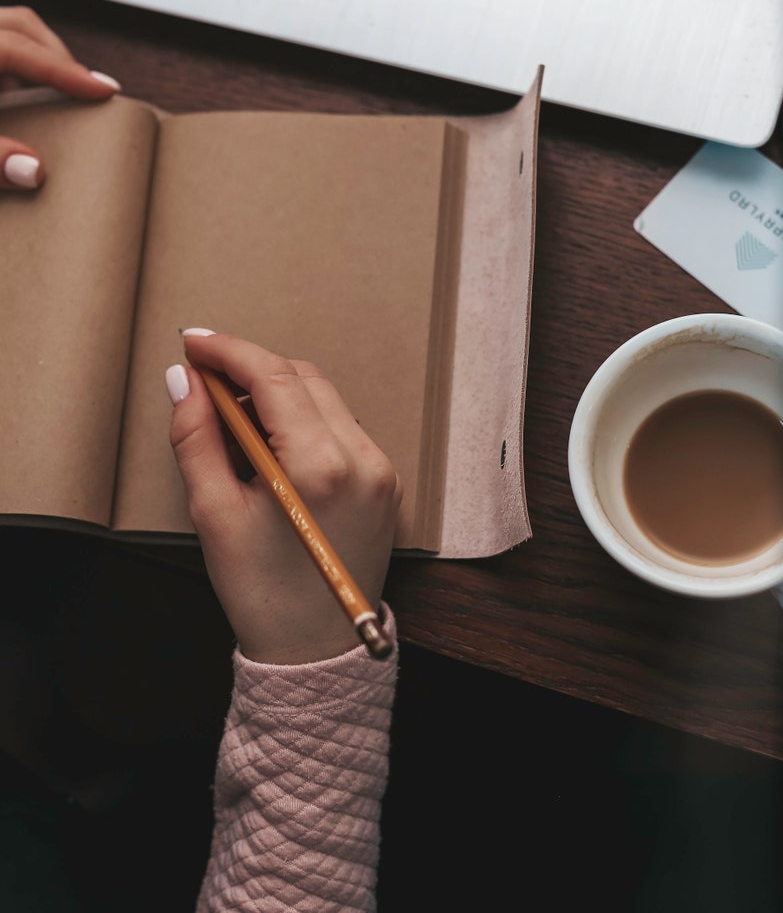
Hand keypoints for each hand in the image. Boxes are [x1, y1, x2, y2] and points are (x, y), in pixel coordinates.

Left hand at [0, 6, 119, 189]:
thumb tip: (34, 171)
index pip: (21, 49)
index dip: (67, 72)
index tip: (106, 89)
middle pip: (19, 25)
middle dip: (59, 54)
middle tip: (87, 89)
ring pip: (4, 30)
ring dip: (33, 57)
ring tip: (53, 94)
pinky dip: (9, 66)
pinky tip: (12, 97)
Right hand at [167, 332, 400, 664]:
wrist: (317, 652)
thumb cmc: (262, 593)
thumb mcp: (214, 515)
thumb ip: (196, 439)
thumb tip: (185, 382)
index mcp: (319, 467)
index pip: (272, 378)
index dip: (229, 351)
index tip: (195, 342)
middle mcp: (361, 459)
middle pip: (301, 378)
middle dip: (250, 369)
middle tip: (204, 380)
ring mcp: (381, 468)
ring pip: (324, 396)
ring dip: (277, 392)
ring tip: (232, 418)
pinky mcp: (386, 480)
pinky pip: (342, 425)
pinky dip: (304, 418)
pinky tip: (271, 442)